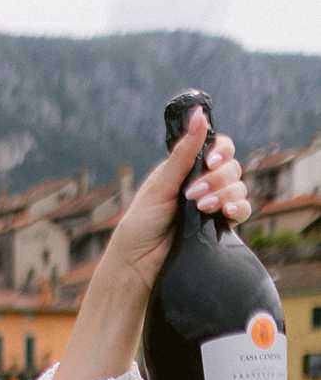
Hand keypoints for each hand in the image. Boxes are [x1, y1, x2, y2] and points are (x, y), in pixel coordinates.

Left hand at [105, 107, 250, 295]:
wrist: (137, 265)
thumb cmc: (140, 224)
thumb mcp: (160, 185)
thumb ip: (184, 153)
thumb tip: (199, 114)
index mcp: (185, 170)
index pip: (217, 148)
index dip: (220, 151)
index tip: (210, 160)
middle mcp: (202, 184)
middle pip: (231, 167)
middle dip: (217, 178)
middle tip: (194, 194)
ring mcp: (212, 206)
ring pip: (238, 187)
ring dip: (224, 194)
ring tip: (201, 208)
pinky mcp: (218, 227)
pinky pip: (241, 211)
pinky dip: (238, 209)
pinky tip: (225, 213)